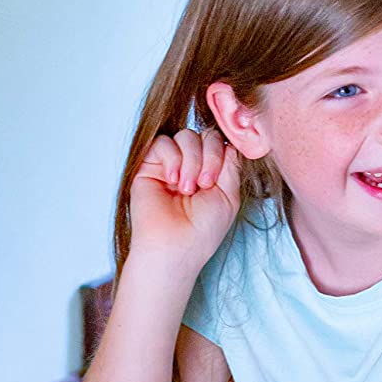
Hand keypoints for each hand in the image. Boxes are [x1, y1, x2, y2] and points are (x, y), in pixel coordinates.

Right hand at [129, 128, 241, 266]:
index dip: (223, 154)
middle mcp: (193, 165)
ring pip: (186, 136)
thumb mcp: (229, 196)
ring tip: (186, 189)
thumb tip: (230, 142)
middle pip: (206, 135)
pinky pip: (163, 142)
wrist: (174, 246)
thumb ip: (232, 166)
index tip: (218, 180)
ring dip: (192, 161)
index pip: (222, 143)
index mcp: (213, 173)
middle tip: (204, 185)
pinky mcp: (149, 165)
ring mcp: (171, 164)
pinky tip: (172, 180)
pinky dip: (172, 158)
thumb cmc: (203, 229)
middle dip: (210, 157)